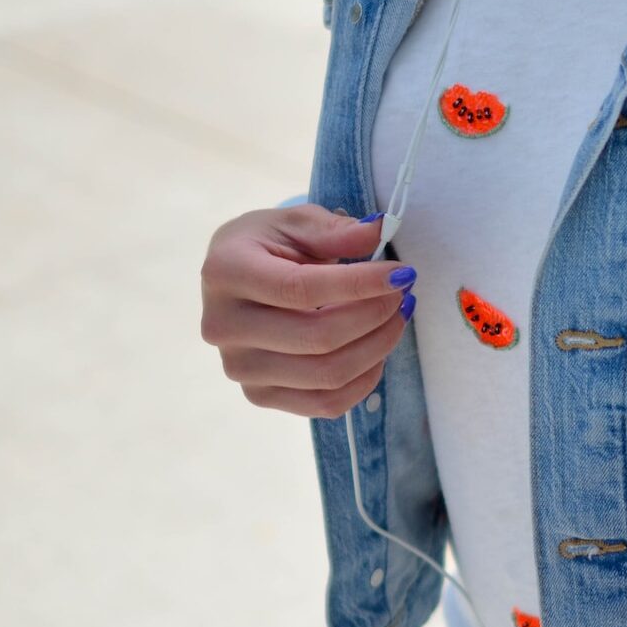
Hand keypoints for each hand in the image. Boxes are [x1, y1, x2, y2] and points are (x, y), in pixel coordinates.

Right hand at [200, 204, 416, 417]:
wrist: (237, 279)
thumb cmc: (270, 245)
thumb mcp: (297, 222)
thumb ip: (336, 230)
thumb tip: (378, 232)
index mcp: (226, 273)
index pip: (301, 289)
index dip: (360, 284)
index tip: (402, 274)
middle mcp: (223, 326)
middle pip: (318, 338)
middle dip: (375, 316)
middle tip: (403, 295)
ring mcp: (240, 367)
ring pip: (327, 375)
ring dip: (378, 347)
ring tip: (396, 317)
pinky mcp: (259, 395)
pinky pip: (325, 404)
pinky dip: (364, 379)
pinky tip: (377, 350)